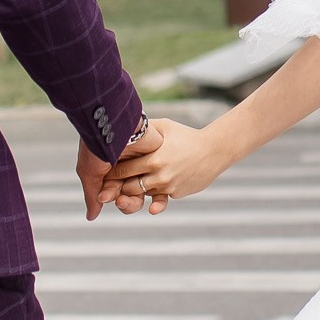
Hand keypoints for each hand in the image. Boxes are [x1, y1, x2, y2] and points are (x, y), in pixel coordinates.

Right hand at [78, 120, 159, 221]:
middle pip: (129, 197)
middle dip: (124, 202)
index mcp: (110, 170)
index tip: (105, 196)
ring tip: (128, 199)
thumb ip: (92, 196)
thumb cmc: (98, 148)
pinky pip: (161, 189)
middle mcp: (127, 168)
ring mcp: (142, 166)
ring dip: (135, 202)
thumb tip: (91, 217)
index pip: (113, 194)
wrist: (116, 127)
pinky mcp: (158, 165)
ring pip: (143, 195)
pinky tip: (154, 208)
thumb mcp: (90, 173)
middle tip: (120, 199)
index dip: (110, 197)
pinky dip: (158, 202)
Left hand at [102, 115, 223, 212]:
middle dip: (119, 187)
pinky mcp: (177, 194)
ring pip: (143, 194)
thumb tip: (124, 123)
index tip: (104, 171)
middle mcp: (159, 177)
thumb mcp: (165, 127)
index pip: (123, 171)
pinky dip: (154, 191)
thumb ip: (145, 128)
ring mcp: (168, 187)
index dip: (112, 172)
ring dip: (135, 191)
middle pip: (129, 188)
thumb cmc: (187, 136)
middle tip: (111, 185)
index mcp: (153, 160)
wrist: (214, 150)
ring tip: (129, 186)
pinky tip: (154, 185)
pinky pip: (159, 196)